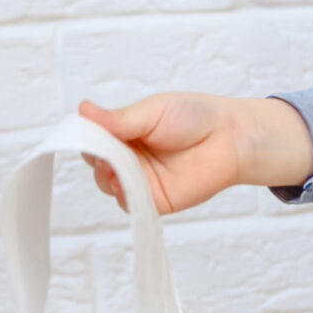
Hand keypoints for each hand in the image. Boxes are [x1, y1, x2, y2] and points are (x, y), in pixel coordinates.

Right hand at [76, 93, 312, 215]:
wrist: (230, 138)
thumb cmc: (194, 117)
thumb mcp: (151, 111)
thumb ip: (118, 119)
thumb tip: (82, 109)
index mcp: (123, 132)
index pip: (91, 138)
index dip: (86, 137)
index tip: (87, 132)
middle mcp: (128, 157)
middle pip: (96, 163)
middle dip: (97, 158)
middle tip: (106, 151)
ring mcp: (140, 179)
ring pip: (107, 184)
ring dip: (108, 177)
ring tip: (117, 167)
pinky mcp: (153, 200)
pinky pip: (129, 203)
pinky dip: (124, 196)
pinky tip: (125, 185)